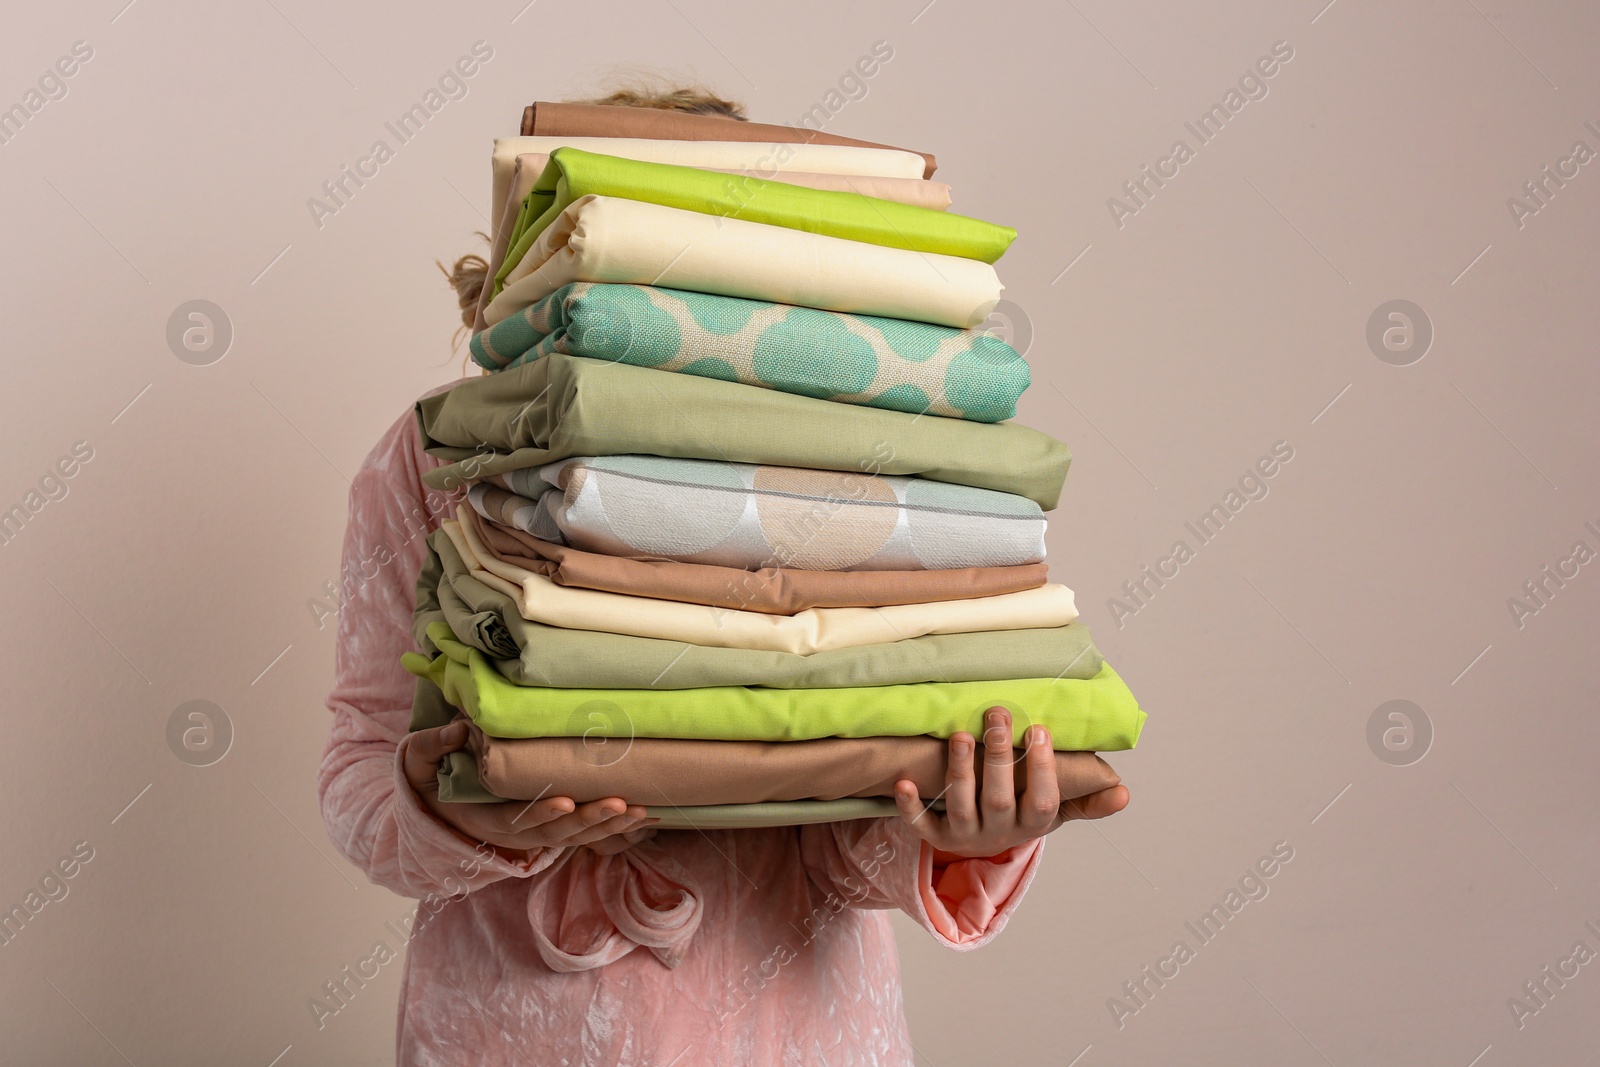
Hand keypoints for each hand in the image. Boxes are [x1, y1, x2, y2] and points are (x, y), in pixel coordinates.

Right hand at [402, 721, 658, 860]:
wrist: (436, 807)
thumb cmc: (431, 781)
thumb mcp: (419, 764)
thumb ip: (432, 746)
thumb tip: (458, 729)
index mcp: (484, 818)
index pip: (516, 820)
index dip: (541, 815)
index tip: (566, 802)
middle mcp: (514, 834)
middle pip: (556, 835)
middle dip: (589, 822)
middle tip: (620, 804)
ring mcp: (535, 833)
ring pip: (576, 838)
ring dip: (609, 827)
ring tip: (640, 811)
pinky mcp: (553, 827)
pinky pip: (586, 834)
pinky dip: (613, 829)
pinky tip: (643, 817)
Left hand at [893, 706, 1130, 858]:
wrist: (983, 846)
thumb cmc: (1022, 813)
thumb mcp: (1056, 811)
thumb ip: (1087, 801)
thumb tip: (1124, 792)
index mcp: (1032, 824)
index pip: (1042, 802)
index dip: (1041, 769)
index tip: (1039, 730)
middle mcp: (999, 832)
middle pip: (999, 799)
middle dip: (999, 757)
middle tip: (998, 715)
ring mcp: (966, 835)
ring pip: (961, 806)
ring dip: (960, 771)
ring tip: (961, 735)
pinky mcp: (938, 836)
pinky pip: (921, 826)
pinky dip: (911, 807)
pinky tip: (903, 782)